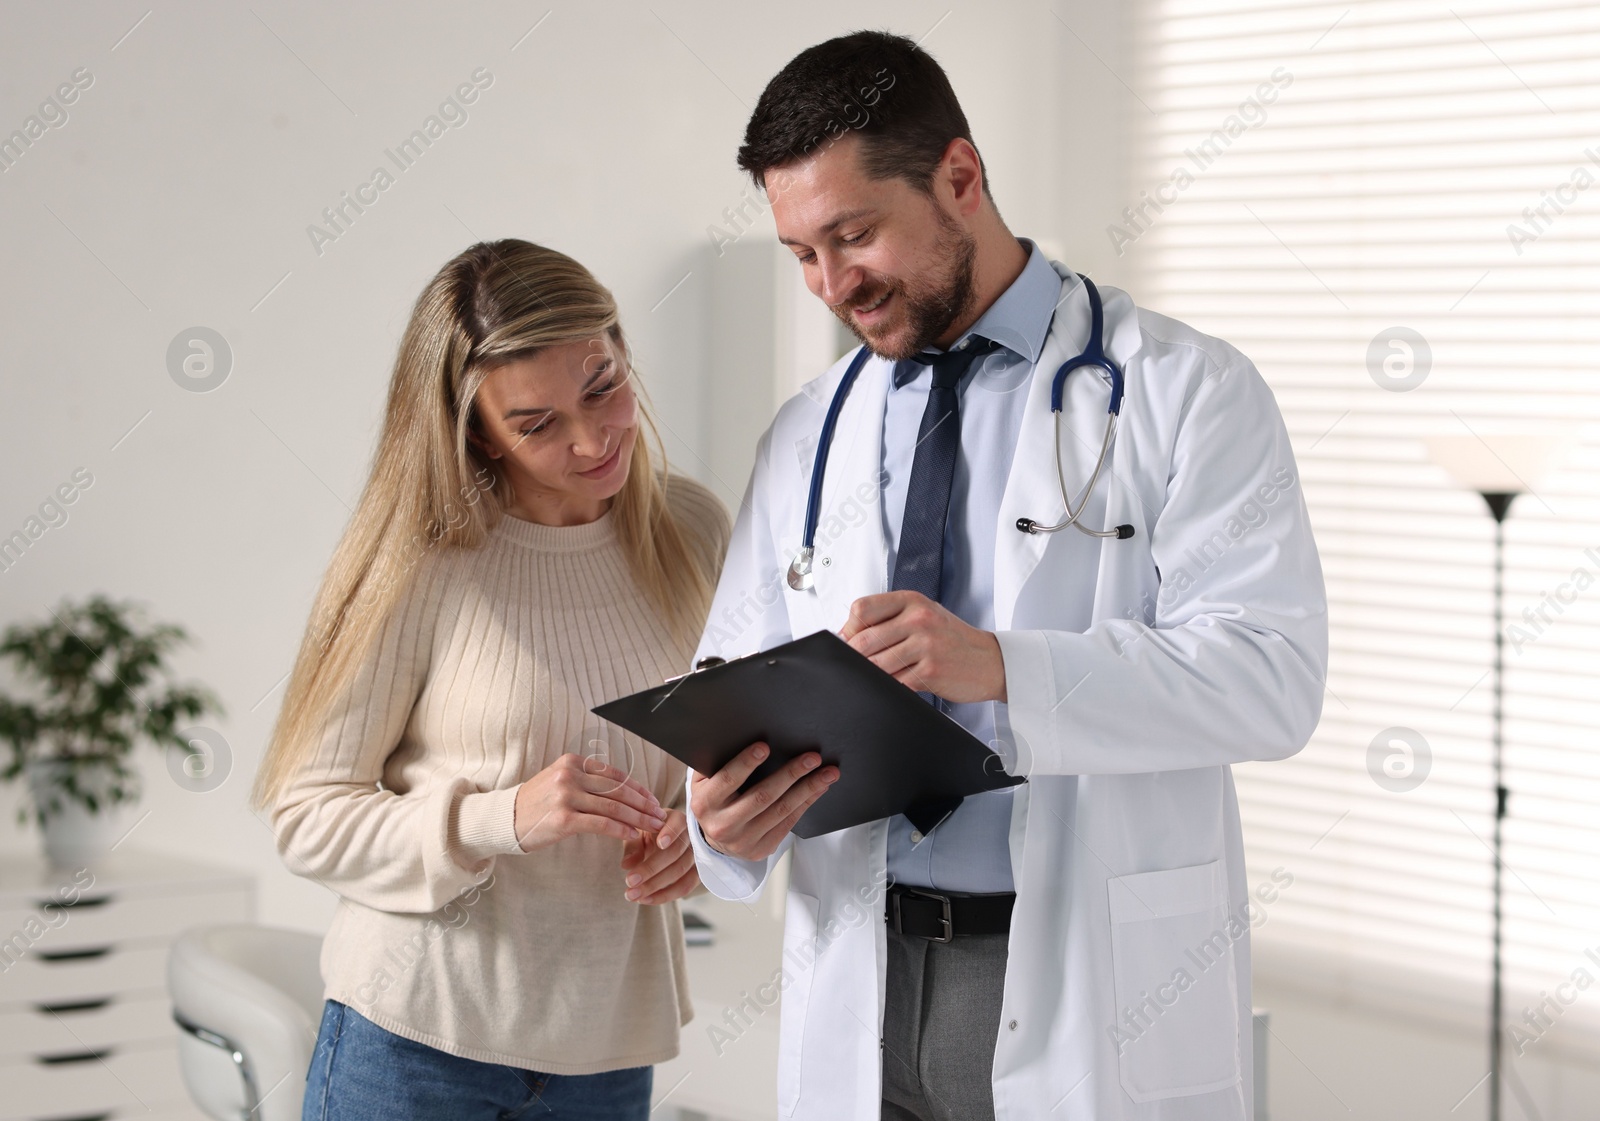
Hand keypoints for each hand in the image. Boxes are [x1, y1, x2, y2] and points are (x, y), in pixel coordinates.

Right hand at [513, 754, 665, 852]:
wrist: (507, 819)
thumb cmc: (538, 803)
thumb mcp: (561, 781)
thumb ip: (587, 781)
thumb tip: (623, 790)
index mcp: (573, 762)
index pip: (615, 775)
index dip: (638, 788)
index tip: (653, 800)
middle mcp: (571, 775)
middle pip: (618, 790)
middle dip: (643, 804)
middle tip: (659, 814)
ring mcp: (566, 795)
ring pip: (613, 806)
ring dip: (638, 817)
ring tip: (653, 826)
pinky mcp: (564, 818)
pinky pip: (601, 823)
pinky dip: (621, 829)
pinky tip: (633, 834)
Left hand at [620, 809, 698, 904]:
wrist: (664, 841)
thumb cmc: (649, 834)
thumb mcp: (639, 833)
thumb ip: (633, 846)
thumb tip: (626, 864)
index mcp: (676, 820)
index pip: (678, 824)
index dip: (670, 833)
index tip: (659, 844)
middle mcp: (690, 837)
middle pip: (675, 853)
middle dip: (651, 869)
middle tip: (629, 881)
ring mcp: (696, 856)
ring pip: (680, 873)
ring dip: (655, 886)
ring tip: (633, 895)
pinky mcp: (697, 873)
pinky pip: (685, 887)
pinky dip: (665, 895)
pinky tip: (646, 900)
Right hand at [690, 741, 838, 861]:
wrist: (715, 838)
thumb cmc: (714, 800)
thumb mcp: (705, 782)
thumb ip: (717, 763)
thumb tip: (740, 735)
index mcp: (706, 803)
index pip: (728, 780)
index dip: (746, 763)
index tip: (765, 746)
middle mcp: (724, 824)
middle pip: (763, 796)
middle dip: (791, 774)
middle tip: (812, 757)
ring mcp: (744, 840)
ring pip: (781, 810)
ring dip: (808, 789)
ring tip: (827, 773)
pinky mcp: (761, 848)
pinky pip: (789, 823)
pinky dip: (806, 803)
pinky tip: (818, 788)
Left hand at [840, 591, 1006, 702]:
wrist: (991, 661)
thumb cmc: (952, 639)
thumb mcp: (923, 616)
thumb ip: (888, 620)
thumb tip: (847, 637)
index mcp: (911, 601)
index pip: (862, 609)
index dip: (848, 629)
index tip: (850, 642)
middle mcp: (918, 619)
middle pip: (863, 640)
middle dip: (855, 658)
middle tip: (858, 665)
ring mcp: (925, 645)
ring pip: (876, 664)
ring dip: (870, 674)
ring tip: (879, 675)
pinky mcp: (930, 671)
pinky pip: (894, 682)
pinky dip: (889, 686)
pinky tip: (897, 683)